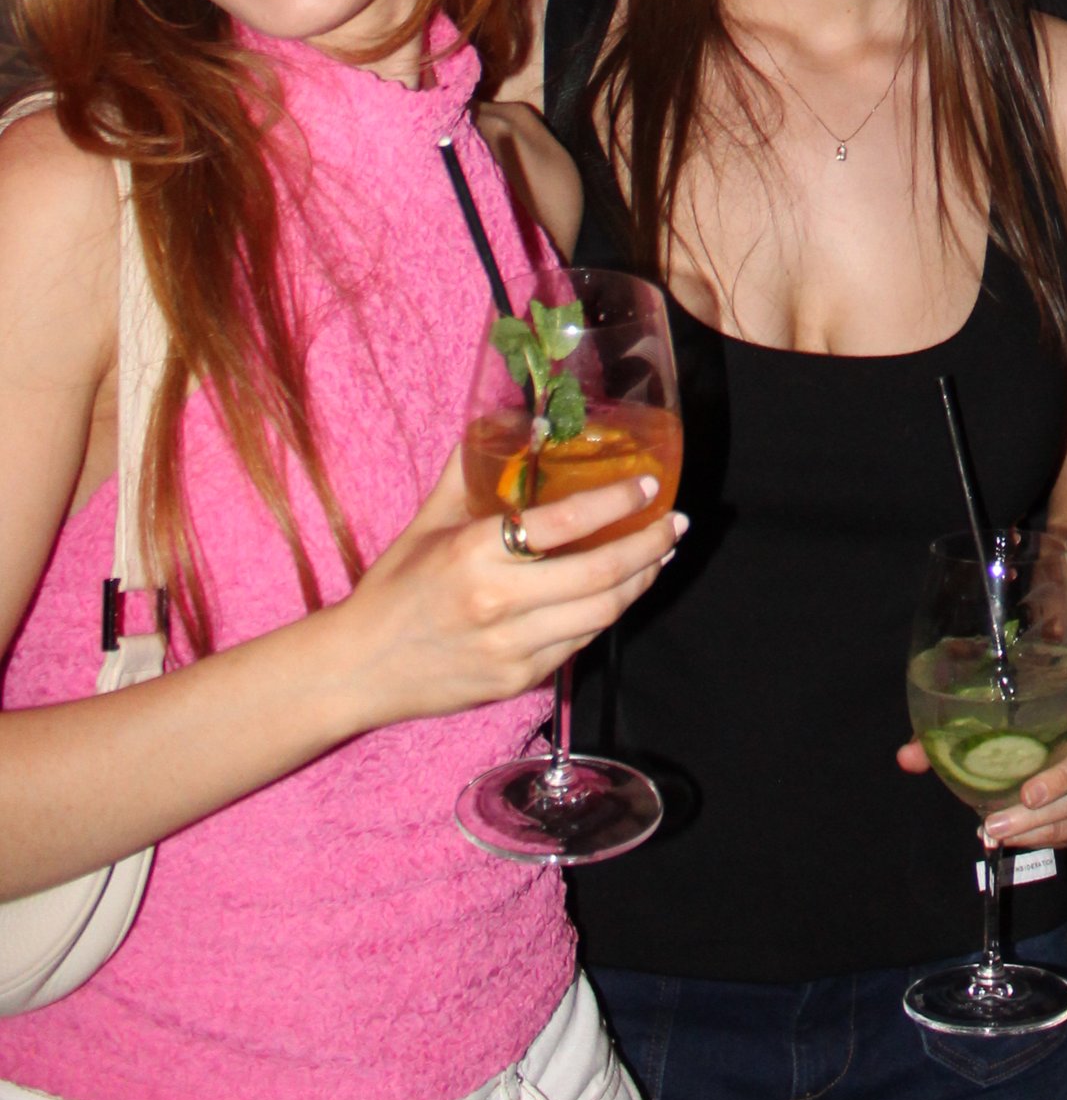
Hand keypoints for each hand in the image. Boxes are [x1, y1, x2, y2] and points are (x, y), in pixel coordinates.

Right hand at [327, 445, 681, 738]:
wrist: (357, 667)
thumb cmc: (393, 587)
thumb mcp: (427, 521)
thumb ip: (468, 469)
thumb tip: (509, 419)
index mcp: (474, 552)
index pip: (565, 522)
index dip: (616, 502)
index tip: (648, 486)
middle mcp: (498, 602)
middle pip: (601, 574)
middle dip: (651, 547)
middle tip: (675, 524)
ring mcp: (511, 647)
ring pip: (601, 614)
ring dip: (641, 582)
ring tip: (659, 556)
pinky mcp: (517, 680)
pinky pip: (579, 644)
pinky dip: (605, 615)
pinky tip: (618, 592)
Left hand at [896, 685, 1066, 853]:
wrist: (1026, 756)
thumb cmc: (1001, 730)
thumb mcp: (971, 724)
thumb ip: (940, 736)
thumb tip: (907, 758)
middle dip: (1060, 780)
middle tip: (1026, 797)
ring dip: (1045, 819)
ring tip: (1000, 826)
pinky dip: (1047, 836)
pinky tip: (1013, 837)